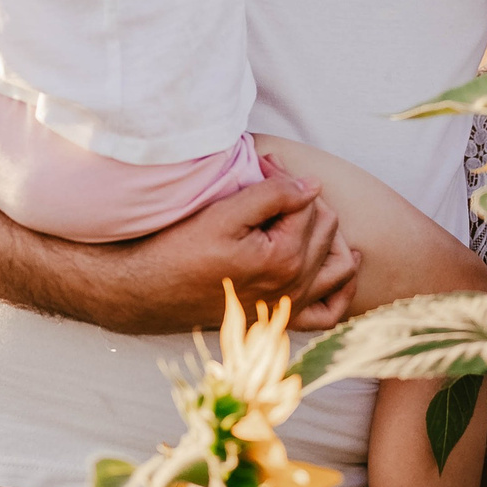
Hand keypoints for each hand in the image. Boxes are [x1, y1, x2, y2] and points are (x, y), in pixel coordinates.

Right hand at [109, 162, 358, 331]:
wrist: (146, 291)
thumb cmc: (180, 249)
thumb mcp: (224, 213)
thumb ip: (273, 194)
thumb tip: (311, 185)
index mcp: (285, 258)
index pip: (309, 201)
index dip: (285, 176)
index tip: (259, 166)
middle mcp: (295, 287)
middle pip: (326, 227)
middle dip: (304, 198)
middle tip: (269, 183)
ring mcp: (291, 307)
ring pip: (340, 264)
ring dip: (331, 236)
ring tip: (304, 215)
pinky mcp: (281, 320)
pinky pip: (329, 312)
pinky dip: (340, 289)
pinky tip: (329, 265)